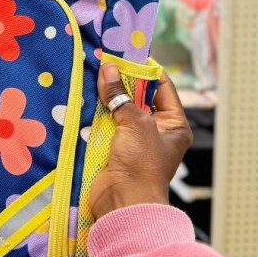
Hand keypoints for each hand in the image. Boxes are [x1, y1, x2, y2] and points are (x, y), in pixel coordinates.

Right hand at [88, 62, 192, 219]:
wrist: (123, 203)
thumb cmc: (142, 165)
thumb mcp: (136, 124)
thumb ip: (120, 96)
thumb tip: (108, 69)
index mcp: (174, 125)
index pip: (162, 87)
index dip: (145, 69)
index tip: (127, 53)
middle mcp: (156, 132)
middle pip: (138, 98)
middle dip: (122, 82)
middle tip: (104, 62)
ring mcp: (134, 143)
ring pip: (119, 112)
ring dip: (106, 98)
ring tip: (91, 76)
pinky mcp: (114, 151)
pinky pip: (104, 127)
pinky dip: (95, 115)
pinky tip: (83, 100)